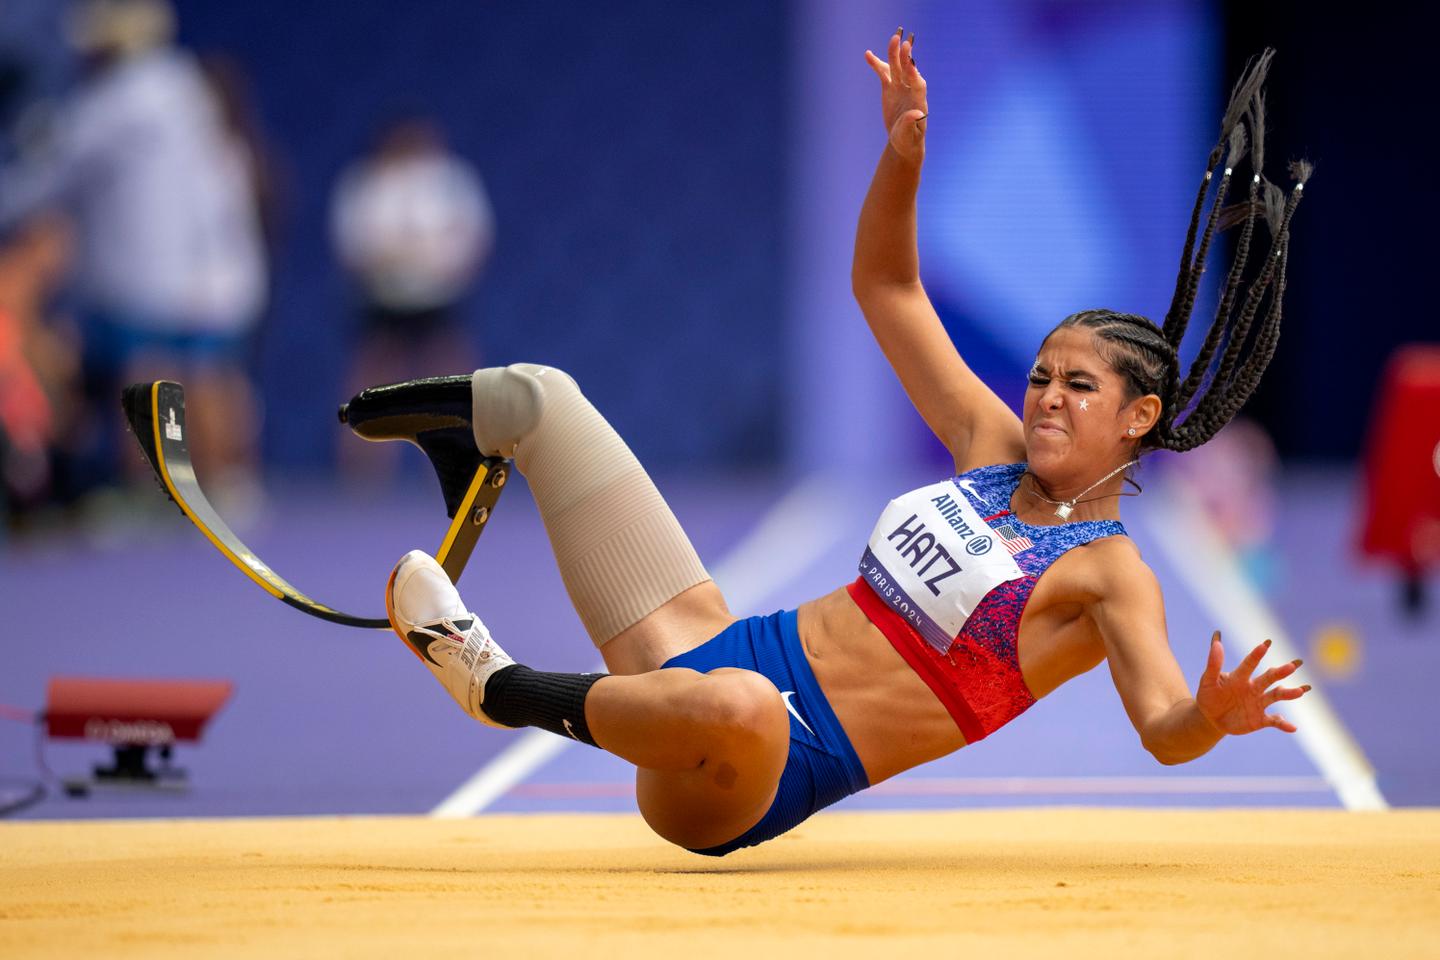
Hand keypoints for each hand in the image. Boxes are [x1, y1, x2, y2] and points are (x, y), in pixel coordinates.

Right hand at [864, 27, 928, 161]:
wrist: (903, 141)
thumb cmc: (908, 140)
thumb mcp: (909, 134)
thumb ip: (911, 123)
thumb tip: (916, 114)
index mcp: (918, 100)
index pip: (917, 82)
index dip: (913, 71)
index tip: (910, 60)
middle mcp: (910, 89)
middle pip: (908, 70)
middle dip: (905, 57)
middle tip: (903, 42)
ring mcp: (900, 87)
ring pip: (896, 67)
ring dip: (893, 54)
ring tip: (892, 38)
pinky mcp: (889, 88)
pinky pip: (883, 73)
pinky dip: (876, 64)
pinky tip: (868, 54)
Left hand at [1195, 632, 1309, 734]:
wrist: (1211, 718)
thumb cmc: (1209, 695)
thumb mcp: (1207, 681)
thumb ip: (1213, 663)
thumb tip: (1216, 642)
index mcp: (1240, 677)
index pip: (1249, 663)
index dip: (1257, 654)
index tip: (1266, 644)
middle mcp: (1253, 687)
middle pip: (1269, 678)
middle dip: (1280, 672)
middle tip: (1292, 665)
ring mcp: (1258, 703)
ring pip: (1276, 696)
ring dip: (1288, 693)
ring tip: (1301, 691)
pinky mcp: (1260, 719)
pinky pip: (1274, 721)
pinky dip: (1284, 724)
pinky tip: (1293, 727)